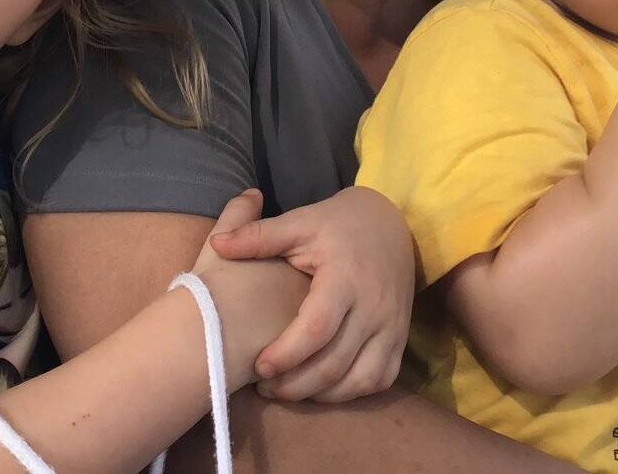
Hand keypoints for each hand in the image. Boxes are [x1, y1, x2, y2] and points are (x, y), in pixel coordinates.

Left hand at [208, 186, 413, 402]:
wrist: (390, 224)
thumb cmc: (337, 224)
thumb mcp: (300, 222)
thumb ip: (259, 236)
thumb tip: (217, 246)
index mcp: (346, 278)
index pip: (318, 328)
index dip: (287, 353)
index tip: (258, 367)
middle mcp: (374, 307)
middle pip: (335, 362)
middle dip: (296, 384)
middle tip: (264, 387)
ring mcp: (392, 326)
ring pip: (360, 380)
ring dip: (322, 394)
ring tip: (288, 390)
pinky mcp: (400, 338)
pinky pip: (379, 380)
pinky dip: (350, 392)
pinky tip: (321, 388)